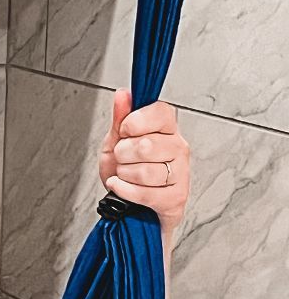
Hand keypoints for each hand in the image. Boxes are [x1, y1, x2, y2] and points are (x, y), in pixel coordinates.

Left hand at [99, 89, 189, 233]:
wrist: (130, 204)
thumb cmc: (127, 171)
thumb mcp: (116, 141)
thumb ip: (120, 118)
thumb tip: (123, 94)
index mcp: (167, 128)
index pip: (159, 112)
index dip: (135, 122)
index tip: (125, 130)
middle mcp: (179, 147)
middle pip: (147, 145)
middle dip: (124, 154)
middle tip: (122, 158)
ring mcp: (181, 172)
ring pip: (146, 171)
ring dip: (125, 175)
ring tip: (125, 174)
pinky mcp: (176, 197)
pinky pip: (146, 193)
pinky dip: (125, 191)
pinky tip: (120, 187)